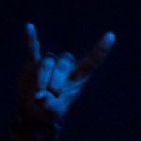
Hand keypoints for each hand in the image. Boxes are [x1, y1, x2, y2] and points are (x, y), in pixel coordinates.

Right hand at [10, 22, 115, 140]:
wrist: (33, 110)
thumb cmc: (50, 111)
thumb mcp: (55, 113)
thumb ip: (52, 106)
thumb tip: (41, 97)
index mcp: (78, 77)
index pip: (92, 62)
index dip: (100, 50)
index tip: (111, 36)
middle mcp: (66, 67)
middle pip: (65, 63)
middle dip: (56, 81)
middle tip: (51, 94)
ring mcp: (50, 63)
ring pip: (48, 61)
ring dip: (42, 78)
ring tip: (38, 95)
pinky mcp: (33, 63)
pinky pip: (32, 49)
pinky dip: (31, 40)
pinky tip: (29, 27)